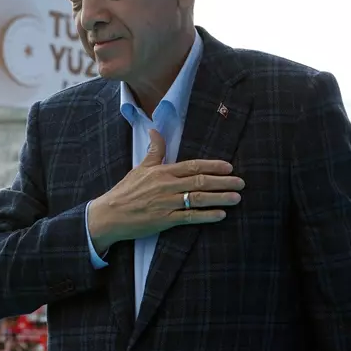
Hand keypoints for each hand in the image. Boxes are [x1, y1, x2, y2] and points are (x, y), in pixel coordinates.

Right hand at [87, 129, 243, 253]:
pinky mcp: (164, 221)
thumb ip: (153, 151)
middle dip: (223, 182)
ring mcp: (166, 204)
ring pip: (198, 199)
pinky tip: (221, 215)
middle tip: (241, 182)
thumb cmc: (125, 191)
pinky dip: (206, 216)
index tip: (229, 167)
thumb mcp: (139, 167)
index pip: (191, 166)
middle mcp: (165, 186)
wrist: (109, 214)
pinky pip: (190, 217)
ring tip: (236, 198)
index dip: (212, 166)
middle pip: (199, 181)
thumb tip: (155, 129)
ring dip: (220, 198)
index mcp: (161, 172)